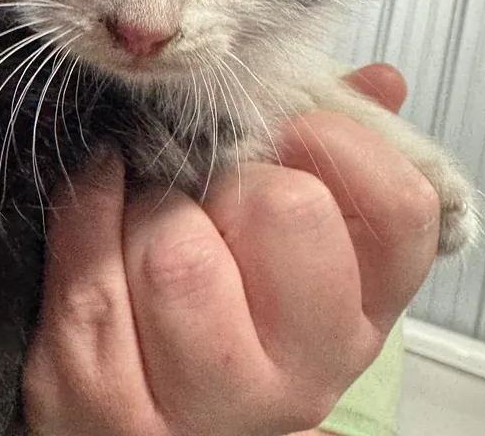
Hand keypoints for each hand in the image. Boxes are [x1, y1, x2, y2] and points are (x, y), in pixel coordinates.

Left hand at [24, 64, 438, 435]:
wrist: (149, 401)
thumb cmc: (227, 298)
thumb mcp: (299, 237)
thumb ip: (335, 159)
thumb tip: (379, 82)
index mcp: (357, 315)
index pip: (396, 207)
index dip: (342, 142)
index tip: (295, 130)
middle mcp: (299, 370)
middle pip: (284, 210)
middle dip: (234, 179)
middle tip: (216, 195)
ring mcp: (203, 398)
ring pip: (176, 251)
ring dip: (151, 209)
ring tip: (154, 222)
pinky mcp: (109, 402)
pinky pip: (90, 271)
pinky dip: (88, 213)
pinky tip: (103, 209)